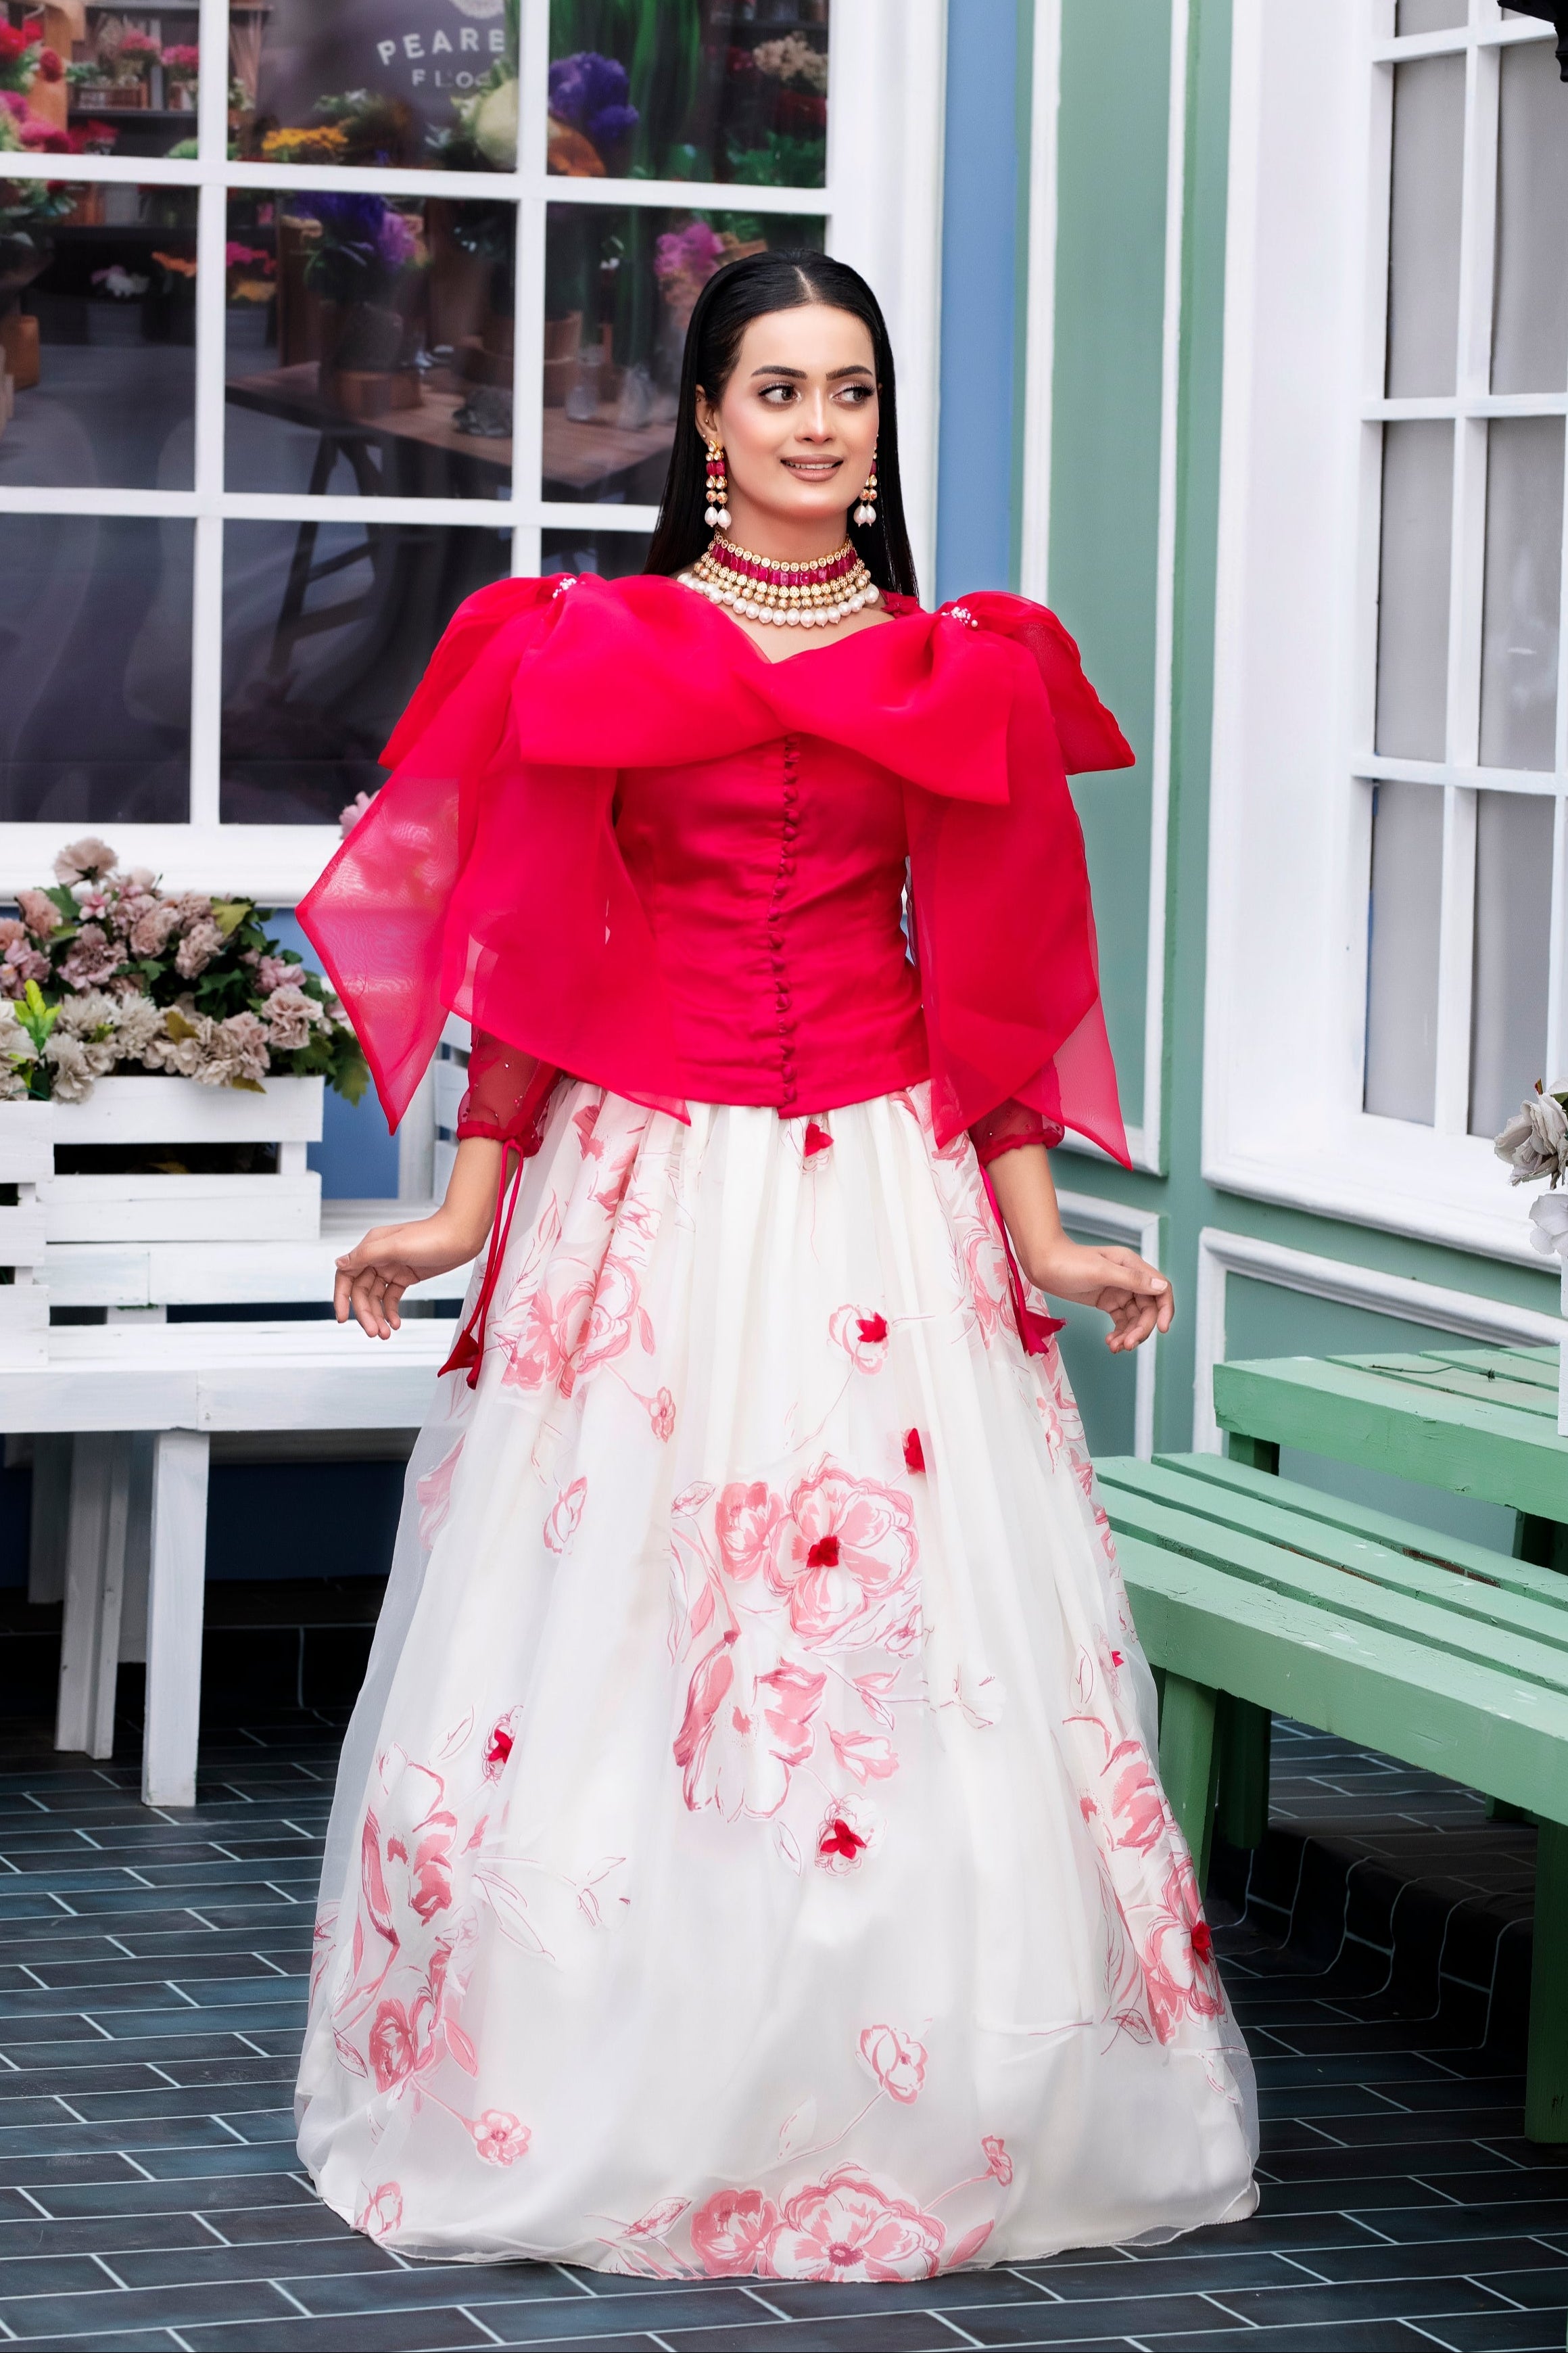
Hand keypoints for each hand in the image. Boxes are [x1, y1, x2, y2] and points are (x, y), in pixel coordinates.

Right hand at [334, 1211, 479, 1339]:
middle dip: (366, 1313)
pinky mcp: (407, 1275)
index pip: (347, 1275)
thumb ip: (366, 1256)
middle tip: (374, 1333)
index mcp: (371, 1247)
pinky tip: (396, 1323)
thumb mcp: (396, 1246)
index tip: (342, 1318)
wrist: (463, 1235)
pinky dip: (392, 1311)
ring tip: (385, 1334)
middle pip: (362, 1291)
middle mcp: (378, 1257)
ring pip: (377, 1297)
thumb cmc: (432, 1236)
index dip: (341, 1297)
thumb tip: (339, 1264)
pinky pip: (393, 1296)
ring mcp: (393, 1267)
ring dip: (379, 1316)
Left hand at [1021, 1236, 1172, 1353]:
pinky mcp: (1105, 1300)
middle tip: (1128, 1345)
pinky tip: (1110, 1343)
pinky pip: (1120, 1320)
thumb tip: (1161, 1288)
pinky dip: (1119, 1333)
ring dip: (1129, 1334)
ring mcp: (1117, 1290)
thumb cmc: (1068, 1262)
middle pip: (1148, 1309)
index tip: (1163, 1329)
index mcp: (1132, 1266)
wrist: (1041, 1263)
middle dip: (1141, 1329)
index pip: (1161, 1289)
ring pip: (1134, 1318)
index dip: (1166, 1309)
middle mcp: (1129, 1278)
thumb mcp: (1100, 1271)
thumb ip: (1131, 1280)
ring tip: (1115, 1348)